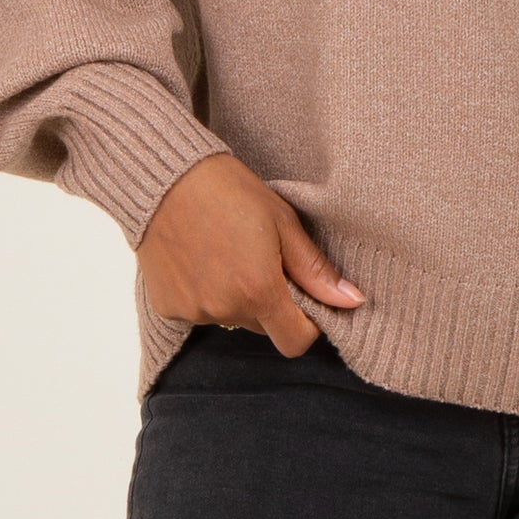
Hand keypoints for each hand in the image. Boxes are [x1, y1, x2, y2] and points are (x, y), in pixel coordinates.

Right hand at [135, 152, 365, 356]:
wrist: (165, 177)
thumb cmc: (229, 190)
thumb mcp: (282, 221)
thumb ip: (315, 270)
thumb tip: (353, 301)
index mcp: (258, 290)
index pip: (296, 341)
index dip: (307, 323)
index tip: (303, 294)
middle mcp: (225, 309)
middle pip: (264, 328)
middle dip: (271, 302)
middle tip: (261, 257)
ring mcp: (194, 312)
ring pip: (232, 319)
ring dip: (237, 298)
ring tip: (227, 251)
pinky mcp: (168, 309)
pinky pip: (200, 313)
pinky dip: (206, 294)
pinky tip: (201, 258)